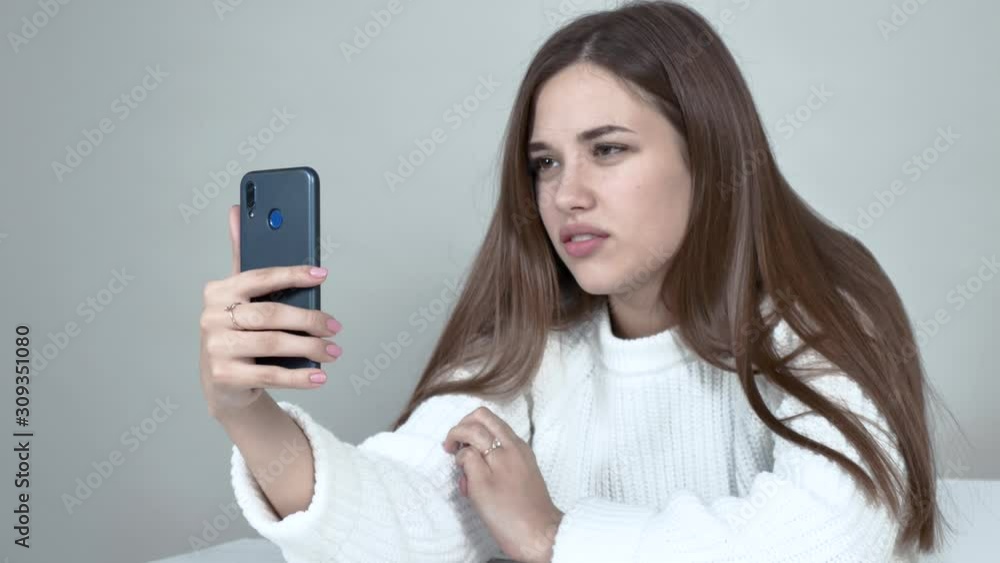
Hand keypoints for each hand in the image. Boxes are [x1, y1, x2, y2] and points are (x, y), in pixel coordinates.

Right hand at [199, 205, 342, 418]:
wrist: (223, 384)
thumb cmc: (239, 331)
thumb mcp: (240, 295)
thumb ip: (242, 256)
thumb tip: (236, 210)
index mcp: (219, 291)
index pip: (260, 277)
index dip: (293, 274)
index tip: (322, 275)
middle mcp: (212, 317)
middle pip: (271, 314)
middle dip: (309, 320)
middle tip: (335, 326)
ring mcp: (216, 348)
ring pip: (273, 344)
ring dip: (311, 348)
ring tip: (333, 350)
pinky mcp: (225, 376)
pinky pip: (271, 374)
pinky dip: (300, 377)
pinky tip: (320, 375)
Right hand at [444, 406, 563, 562]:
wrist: (539, 534)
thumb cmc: (508, 515)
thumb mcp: (480, 487)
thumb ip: (469, 460)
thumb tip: (464, 450)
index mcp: (504, 448)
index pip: (473, 426)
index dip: (455, 434)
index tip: (447, 449)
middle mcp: (515, 444)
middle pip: (486, 418)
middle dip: (466, 427)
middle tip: (455, 448)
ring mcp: (522, 453)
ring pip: (494, 430)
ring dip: (477, 440)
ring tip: (468, 467)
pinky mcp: (525, 464)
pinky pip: (503, 447)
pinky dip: (489, 452)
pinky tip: (482, 475)